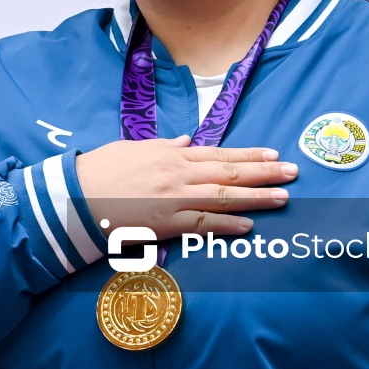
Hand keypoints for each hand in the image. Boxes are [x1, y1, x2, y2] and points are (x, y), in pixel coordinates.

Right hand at [76, 135, 297, 239]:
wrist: (75, 195)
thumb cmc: (101, 170)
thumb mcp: (134, 148)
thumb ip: (163, 146)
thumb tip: (187, 141)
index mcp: (172, 155)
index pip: (220, 153)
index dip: (249, 154)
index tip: (273, 154)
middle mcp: (179, 174)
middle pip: (230, 173)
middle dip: (264, 172)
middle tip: (293, 172)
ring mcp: (174, 199)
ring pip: (224, 197)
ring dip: (256, 198)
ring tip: (282, 198)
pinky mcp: (166, 223)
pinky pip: (203, 223)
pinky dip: (227, 225)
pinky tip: (249, 227)